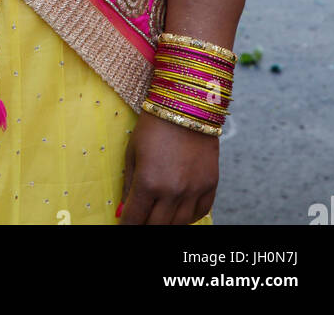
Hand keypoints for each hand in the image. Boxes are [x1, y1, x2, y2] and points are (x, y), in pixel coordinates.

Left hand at [119, 110, 218, 224]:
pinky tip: (179, 211)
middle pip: (156, 226)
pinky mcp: (210, 185)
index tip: (124, 224)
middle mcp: (172, 191)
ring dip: (166, 223)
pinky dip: (188, 217)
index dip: (126, 225)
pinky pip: (200, 213)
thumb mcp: (132, 152)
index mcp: (148, 182)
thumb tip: (123, 210)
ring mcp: (193, 190)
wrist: (186, 106)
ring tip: (158, 216)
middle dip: (145, 226)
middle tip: (140, 221)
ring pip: (179, 224)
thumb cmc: (153, 126)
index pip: (134, 218)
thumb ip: (128, 185)